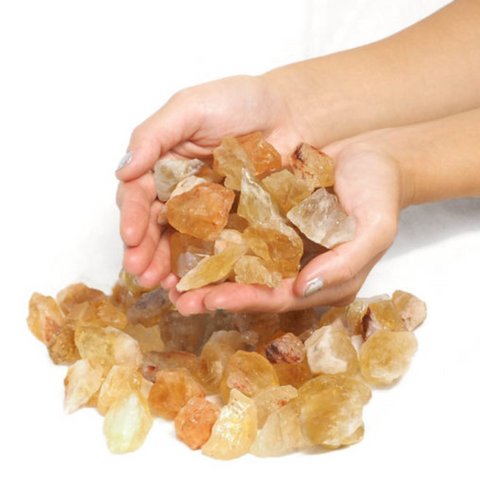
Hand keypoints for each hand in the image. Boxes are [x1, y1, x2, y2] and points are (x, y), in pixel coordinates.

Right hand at [116, 75, 308, 287]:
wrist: (294, 113)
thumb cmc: (242, 101)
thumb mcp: (191, 108)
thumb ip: (154, 135)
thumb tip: (121, 170)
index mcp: (164, 165)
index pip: (140, 195)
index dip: (133, 217)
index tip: (130, 238)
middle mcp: (181, 191)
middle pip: (156, 226)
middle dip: (145, 250)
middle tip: (140, 273)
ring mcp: (208, 211)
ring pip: (181, 242)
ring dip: (167, 265)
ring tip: (162, 286)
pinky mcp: (235, 224)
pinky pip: (216, 247)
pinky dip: (203, 265)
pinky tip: (194, 282)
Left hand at [170, 135, 409, 313]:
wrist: (371, 153)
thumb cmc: (379, 191)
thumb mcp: (376, 229)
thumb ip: (345, 263)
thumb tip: (303, 288)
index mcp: (319, 279)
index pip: (278, 296)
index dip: (247, 300)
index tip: (213, 300)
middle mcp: (294, 268)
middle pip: (250, 287)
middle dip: (215, 294)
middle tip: (180, 298)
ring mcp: (277, 244)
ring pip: (236, 263)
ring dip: (204, 272)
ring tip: (170, 278)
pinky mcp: (265, 220)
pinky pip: (235, 231)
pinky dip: (210, 237)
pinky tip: (183, 237)